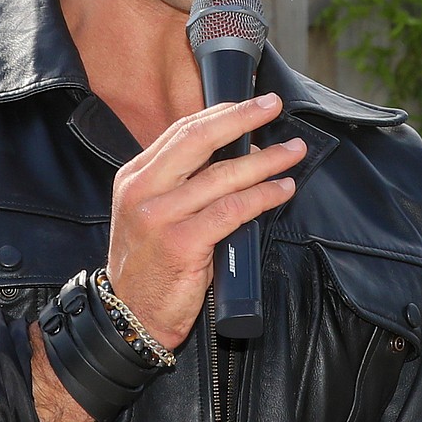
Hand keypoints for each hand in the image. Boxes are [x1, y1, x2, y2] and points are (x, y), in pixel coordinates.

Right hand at [106, 93, 304, 349]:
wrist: (129, 318)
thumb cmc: (149, 267)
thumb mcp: (150, 215)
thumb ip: (178, 186)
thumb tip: (235, 155)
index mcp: (134, 178)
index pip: (180, 132)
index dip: (220, 114)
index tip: (251, 104)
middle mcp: (143, 191)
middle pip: (198, 140)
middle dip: (241, 118)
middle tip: (273, 107)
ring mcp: (160, 217)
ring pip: (222, 176)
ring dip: (265, 161)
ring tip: (292, 152)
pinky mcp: (181, 244)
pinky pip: (232, 211)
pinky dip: (262, 197)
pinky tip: (282, 190)